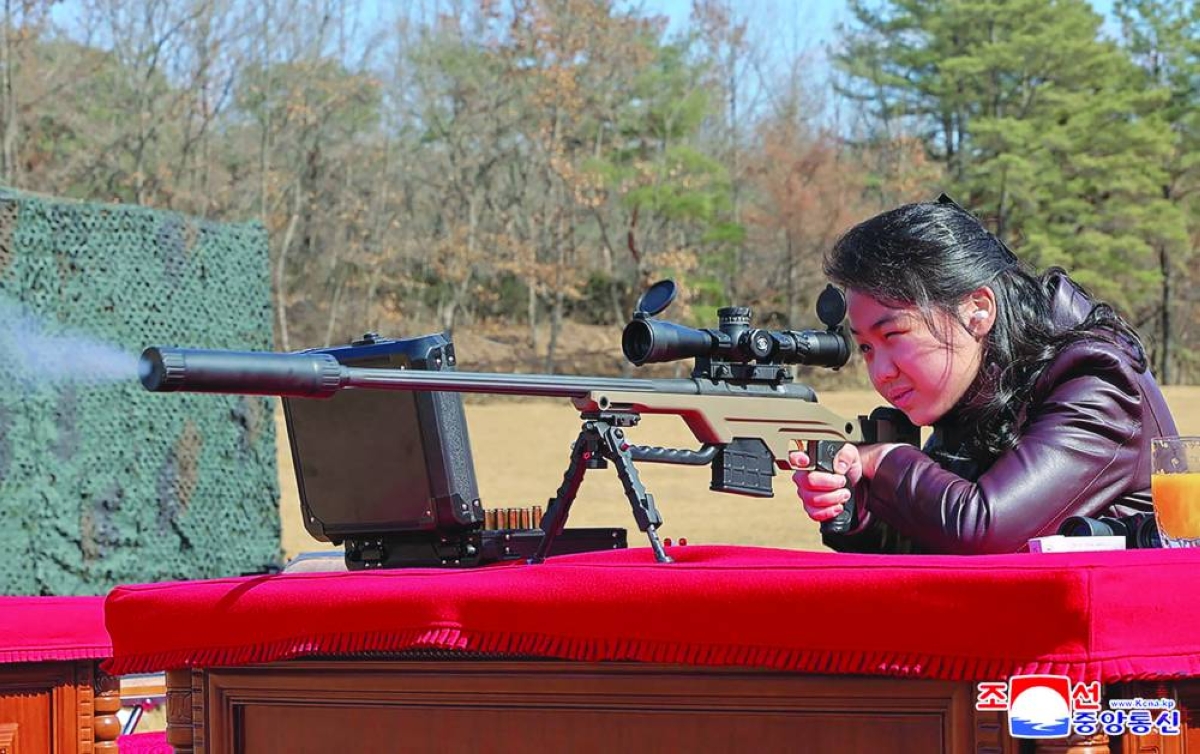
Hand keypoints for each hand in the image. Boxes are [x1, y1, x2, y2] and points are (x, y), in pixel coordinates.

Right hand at [787, 443, 904, 523]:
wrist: (856, 484)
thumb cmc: (848, 467)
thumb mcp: (851, 455)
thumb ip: (846, 455)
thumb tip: (839, 466)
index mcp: (810, 462)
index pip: (794, 458)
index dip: (797, 459)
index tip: (806, 460)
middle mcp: (804, 478)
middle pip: (808, 482)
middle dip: (830, 484)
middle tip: (842, 481)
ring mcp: (806, 495)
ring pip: (813, 500)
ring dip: (833, 498)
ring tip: (844, 494)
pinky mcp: (812, 509)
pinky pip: (814, 513)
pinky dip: (829, 511)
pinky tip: (838, 506)